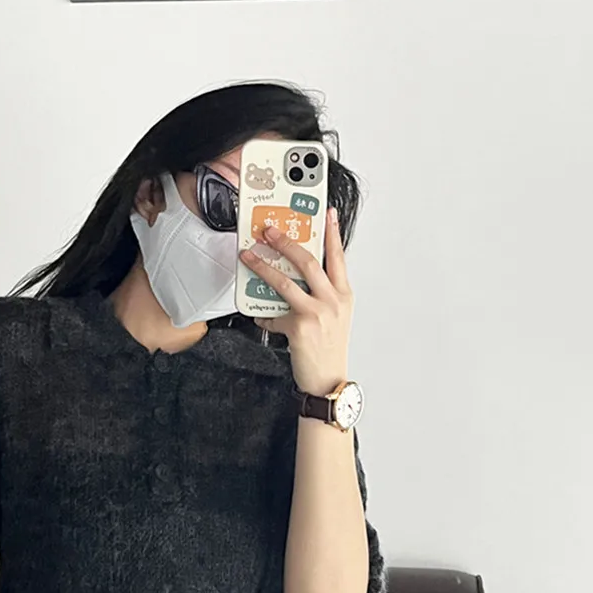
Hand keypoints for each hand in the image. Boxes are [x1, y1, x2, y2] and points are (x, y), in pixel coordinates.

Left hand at [239, 208, 352, 395]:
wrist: (327, 379)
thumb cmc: (329, 347)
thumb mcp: (335, 315)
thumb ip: (321, 293)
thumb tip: (296, 275)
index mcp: (343, 294)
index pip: (338, 256)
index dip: (331, 232)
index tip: (326, 213)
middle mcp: (332, 300)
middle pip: (307, 261)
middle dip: (284, 241)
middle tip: (268, 231)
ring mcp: (316, 313)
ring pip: (284, 281)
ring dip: (262, 266)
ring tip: (248, 256)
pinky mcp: (299, 328)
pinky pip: (273, 314)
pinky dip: (262, 314)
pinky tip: (258, 315)